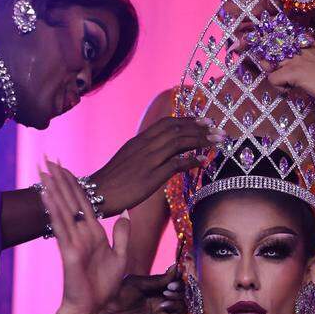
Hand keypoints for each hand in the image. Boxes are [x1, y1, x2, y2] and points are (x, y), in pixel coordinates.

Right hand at [41, 161, 129, 313]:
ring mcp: (73, 241)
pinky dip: (55, 211)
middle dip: (58, 179)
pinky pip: (61, 228)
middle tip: (47, 158)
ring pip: (62, 209)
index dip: (74, 183)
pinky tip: (47, 196)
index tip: (64, 166)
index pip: (83, 202)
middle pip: (69, 200)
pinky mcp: (69, 252)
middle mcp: (81, 233)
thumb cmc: (104, 287)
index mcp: (93, 233)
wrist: (93, 309)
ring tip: (43, 170)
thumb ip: (121, 234)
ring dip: (52, 189)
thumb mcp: (120, 257)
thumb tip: (123, 213)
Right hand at [89, 116, 223, 215]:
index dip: (187, 120)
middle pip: (177, 129)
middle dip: (200, 128)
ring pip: (179, 142)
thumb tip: (161, 154)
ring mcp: (148, 160)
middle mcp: (145, 145)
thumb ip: (145, 153)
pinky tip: (202, 161)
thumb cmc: (113, 181)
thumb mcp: (129, 160)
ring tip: (217, 141)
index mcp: (140, 140)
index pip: (167, 123)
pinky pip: (176, 164)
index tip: (203, 120)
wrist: (97, 193)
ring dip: (201, 140)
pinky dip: (191, 160)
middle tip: (217, 128)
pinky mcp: (151, 176)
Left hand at [97, 264, 185, 313]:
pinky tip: (163, 303)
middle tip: (170, 285)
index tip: (176, 270)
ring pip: (184, 301)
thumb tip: (175, 269)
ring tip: (166, 293)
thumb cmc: (117, 297)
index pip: (173, 281)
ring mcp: (163, 311)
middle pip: (181, 290)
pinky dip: (177, 305)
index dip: (177, 275)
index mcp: (154, 290)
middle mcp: (161, 300)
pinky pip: (181, 312)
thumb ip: (157, 279)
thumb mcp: (138, 282)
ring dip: (179, 295)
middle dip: (179, 285)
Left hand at [267, 43, 314, 110]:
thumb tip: (291, 68)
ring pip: (269, 63)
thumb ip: (307, 60)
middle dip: (270, 64)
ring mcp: (296, 58)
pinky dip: (279, 88)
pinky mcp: (294, 71)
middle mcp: (299, 46)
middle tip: (279, 77)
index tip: (275, 60)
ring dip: (275, 75)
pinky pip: (272, 78)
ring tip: (287, 84)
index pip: (280, 37)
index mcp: (306, 42)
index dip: (274, 50)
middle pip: (271, 49)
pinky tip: (291, 90)